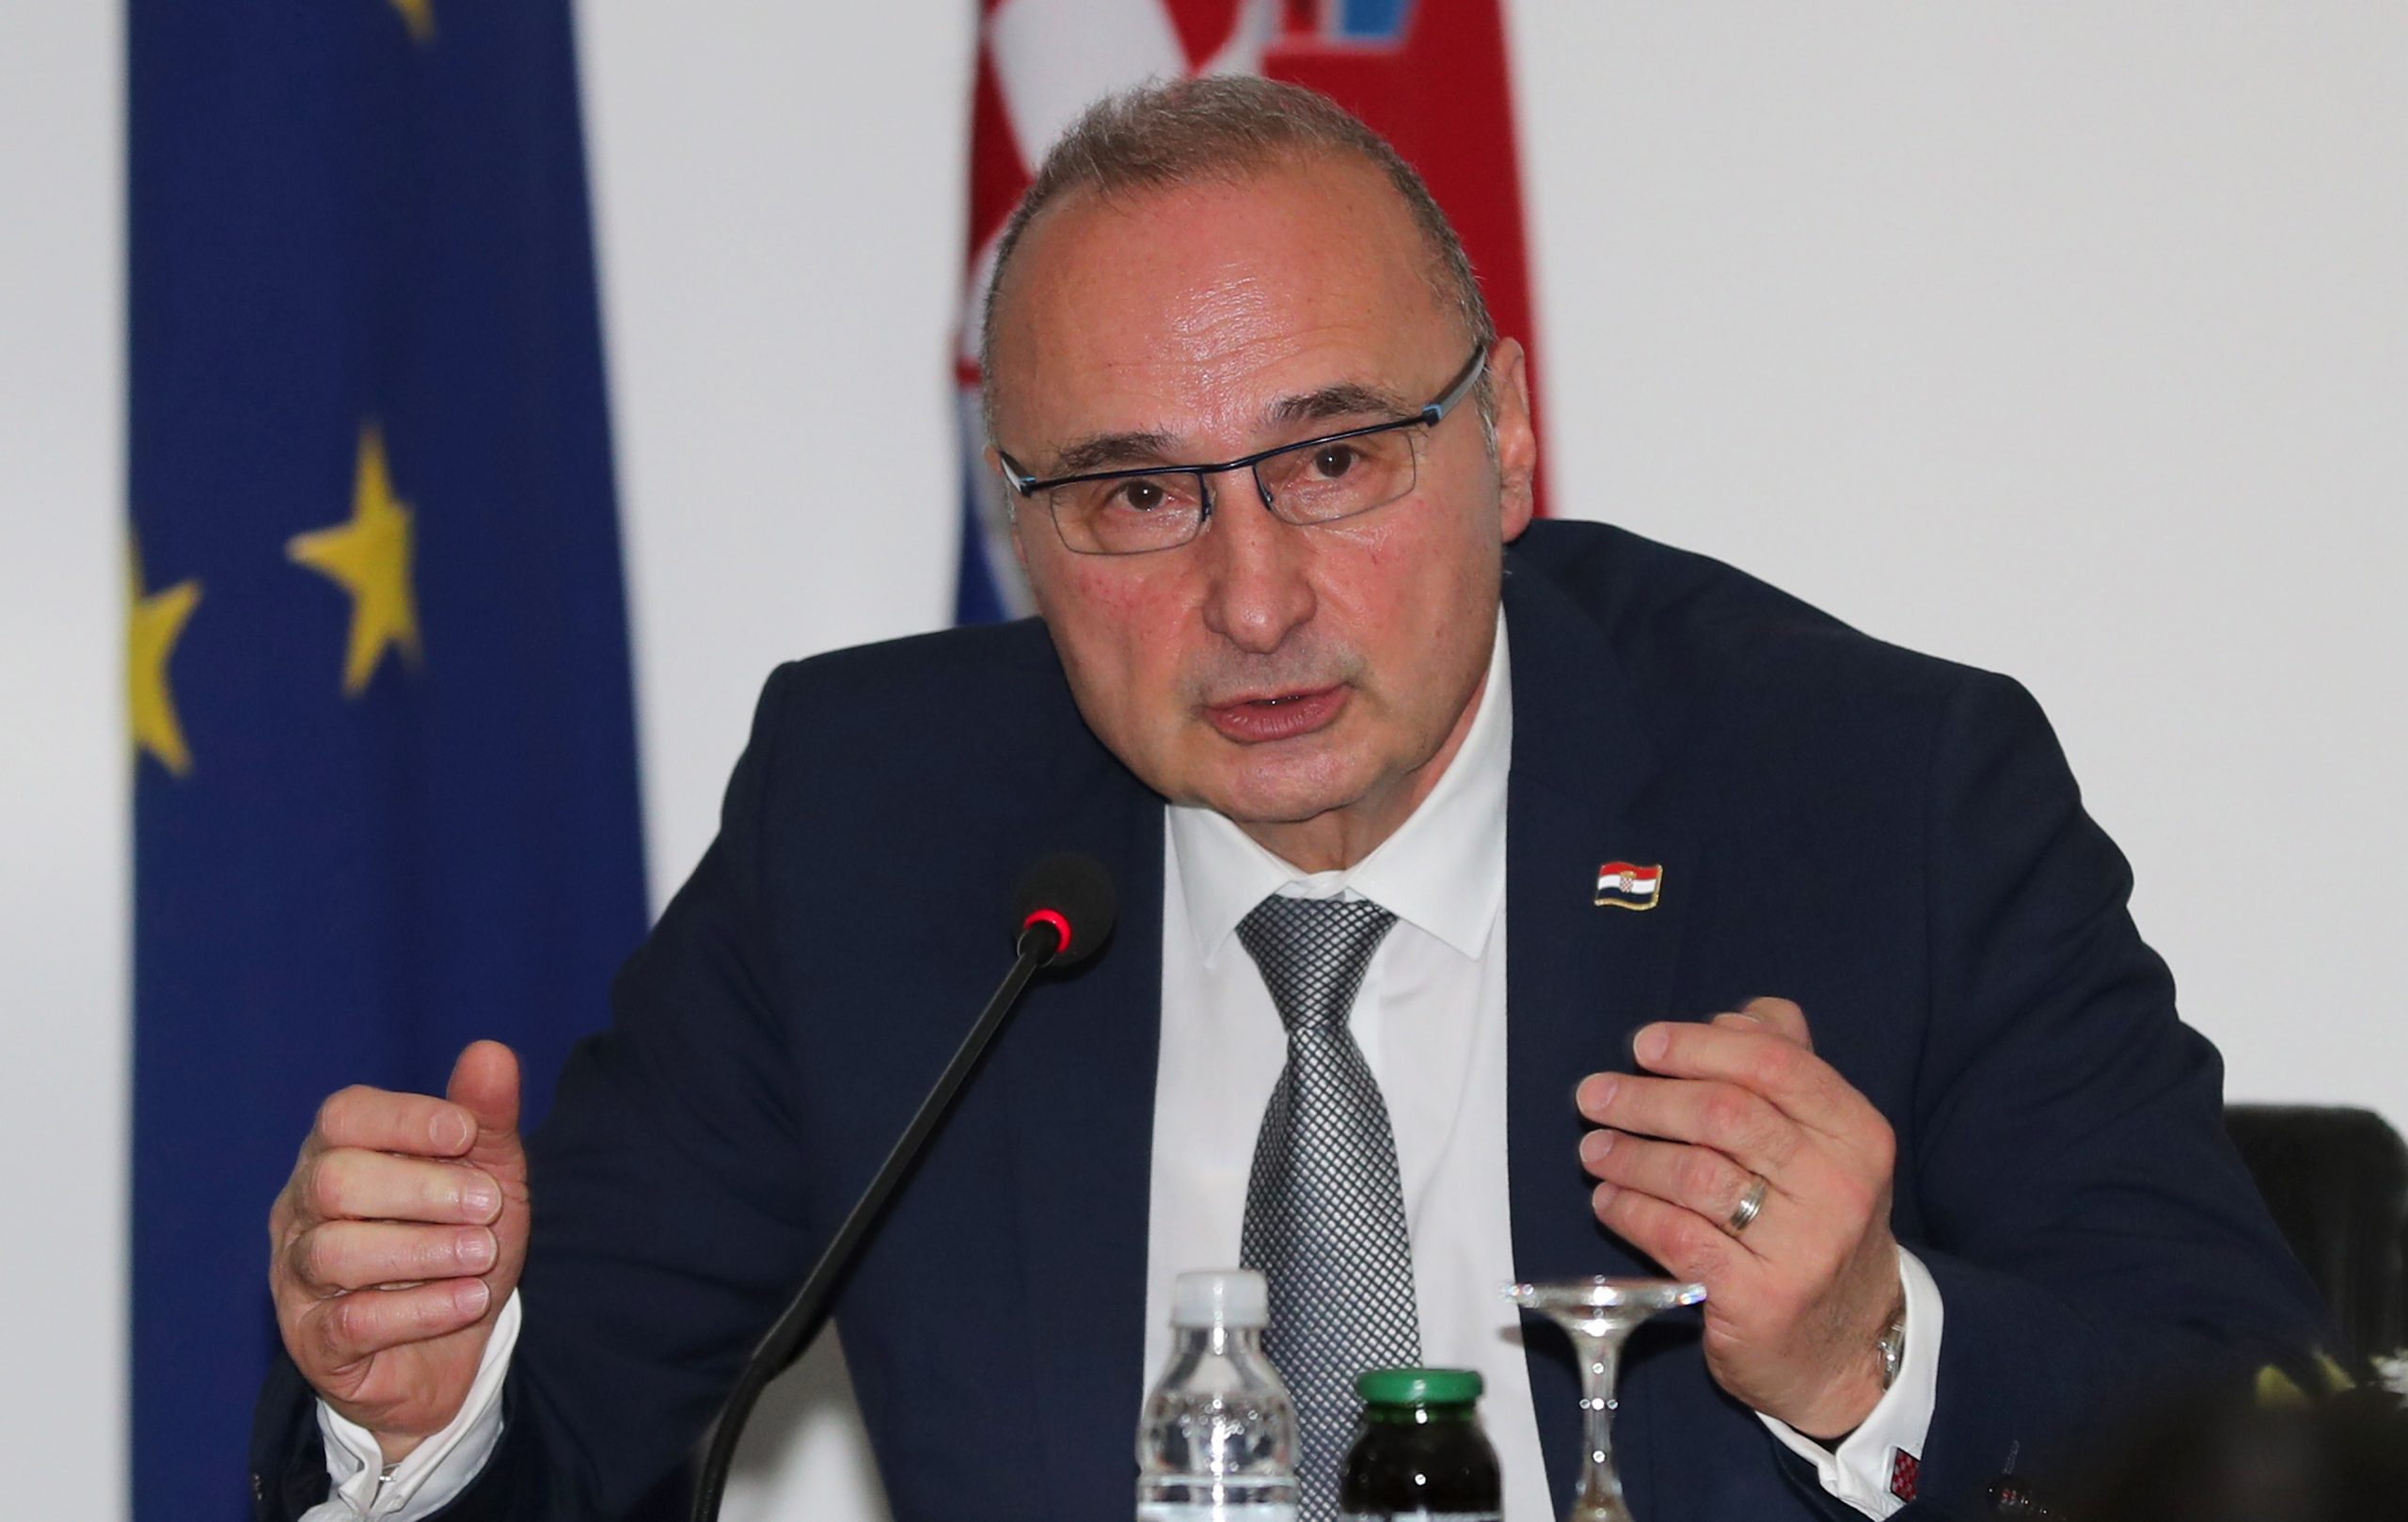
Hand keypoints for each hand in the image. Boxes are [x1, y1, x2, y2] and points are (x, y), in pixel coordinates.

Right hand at [268, 1041, 529, 1462]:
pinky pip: (351, 1322)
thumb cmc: (459, 1239)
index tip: (467, 1134)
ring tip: (482, 1255)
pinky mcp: (315, 1343)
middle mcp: (303, 1211)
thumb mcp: (485, 1174)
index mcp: (337, 1154)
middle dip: (421, 1189)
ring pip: (334, 1252)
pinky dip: (421, 1309)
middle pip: (335, 1181)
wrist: (456, 1347)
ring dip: (424, 1250)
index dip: (406, 1119)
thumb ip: (485, 1117)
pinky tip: (469, 1299)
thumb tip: (491, 1051)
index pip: (344, 1116)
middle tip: (487, 1206)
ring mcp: (299, 1279)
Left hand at [1574, 998, 1901, 1437]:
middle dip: (1647, 1098)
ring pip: (1696, 1176)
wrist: (1847, 1348)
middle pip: (1726, 1115)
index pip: (1775, 1065)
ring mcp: (1804, 1247)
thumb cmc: (1818, 1226)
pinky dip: (1631, 1209)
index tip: (1644, 1046)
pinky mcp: (1760, 1299)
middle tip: (1595, 1094)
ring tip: (1594, 1147)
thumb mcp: (1827, 1147)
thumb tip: (1731, 1017)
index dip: (1699, 1047)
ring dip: (1629, 1154)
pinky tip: (1608, 1199)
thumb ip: (1786, 1072)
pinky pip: (1677, 1236)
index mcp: (1857, 1134)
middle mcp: (1839, 1187)